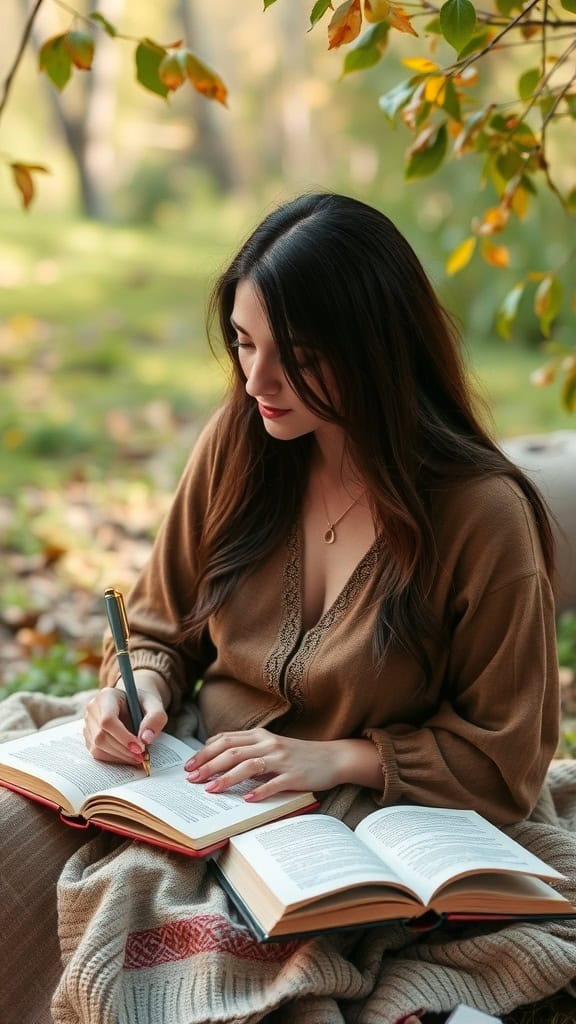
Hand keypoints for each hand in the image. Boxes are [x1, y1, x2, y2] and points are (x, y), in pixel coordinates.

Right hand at [83, 670, 167, 764]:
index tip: (140, 748)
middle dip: (123, 750)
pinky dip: (114, 758)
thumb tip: (145, 739)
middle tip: (142, 756)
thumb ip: (155, 718)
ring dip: (119, 756)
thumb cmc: (143, 704)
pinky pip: (97, 753)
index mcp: (107, 696)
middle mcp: (93, 709)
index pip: (108, 720)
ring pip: (98, 747)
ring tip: (138, 757)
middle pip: (101, 736)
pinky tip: (128, 756)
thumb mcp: (155, 705)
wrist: (132, 705)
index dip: (123, 737)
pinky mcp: (88, 737)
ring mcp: (88, 724)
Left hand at [183, 728, 380, 800]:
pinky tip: (247, 800)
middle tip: (191, 779)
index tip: (189, 765)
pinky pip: (274, 783)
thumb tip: (215, 756)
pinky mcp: (295, 775)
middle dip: (209, 765)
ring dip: (227, 777)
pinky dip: (259, 791)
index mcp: (260, 735)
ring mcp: (282, 759)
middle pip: (232, 751)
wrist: (332, 757)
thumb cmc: (297, 755)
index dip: (205, 752)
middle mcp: (269, 744)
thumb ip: (247, 748)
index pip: (225, 739)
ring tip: (211, 790)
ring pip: (249, 765)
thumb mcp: (270, 745)